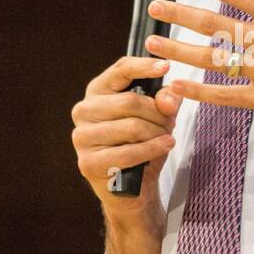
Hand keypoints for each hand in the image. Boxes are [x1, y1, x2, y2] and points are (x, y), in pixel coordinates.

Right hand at [71, 55, 181, 216]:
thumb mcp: (157, 118)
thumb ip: (164, 102)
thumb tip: (168, 98)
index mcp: (97, 92)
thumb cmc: (142, 145)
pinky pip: (129, 152)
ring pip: (132, 126)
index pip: (120, 70)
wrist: (133, 187)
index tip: (166, 66)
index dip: (144, 66)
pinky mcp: (88, 162)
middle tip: (171, 122)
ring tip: (167, 138)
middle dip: (158, 113)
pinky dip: (152, 149)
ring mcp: (82, 137)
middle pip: (131, 101)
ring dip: (157, 133)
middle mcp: (84, 110)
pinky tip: (165, 146)